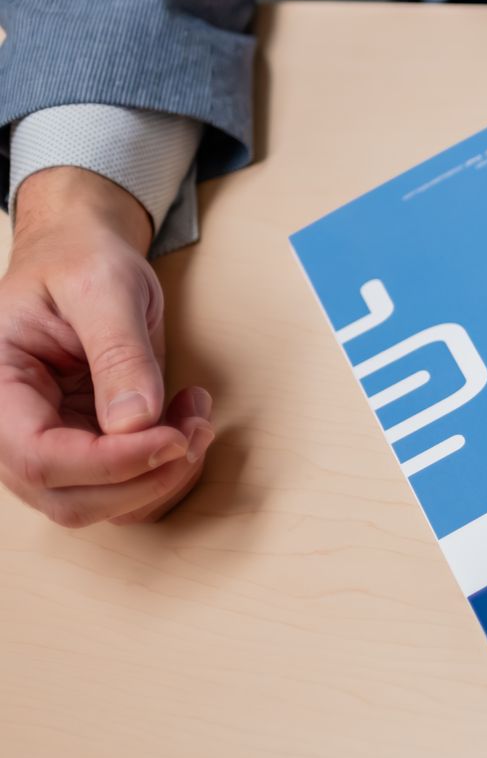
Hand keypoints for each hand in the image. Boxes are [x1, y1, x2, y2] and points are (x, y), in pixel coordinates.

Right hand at [0, 168, 213, 526]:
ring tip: (197, 414)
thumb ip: (119, 353)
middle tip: (197, 429)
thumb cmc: (80, 259)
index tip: (172, 438)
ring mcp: (55, 441)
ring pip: (106, 504)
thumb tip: (135, 422)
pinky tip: (189, 418)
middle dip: (145, 479)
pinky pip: (131, 485)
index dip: (110, 464)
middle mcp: (17, 426)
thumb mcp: (103, 287)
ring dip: (165, 477)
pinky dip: (171, 467)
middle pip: (71, 500)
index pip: (38, 457)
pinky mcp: (92, 444)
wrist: (84, 253)